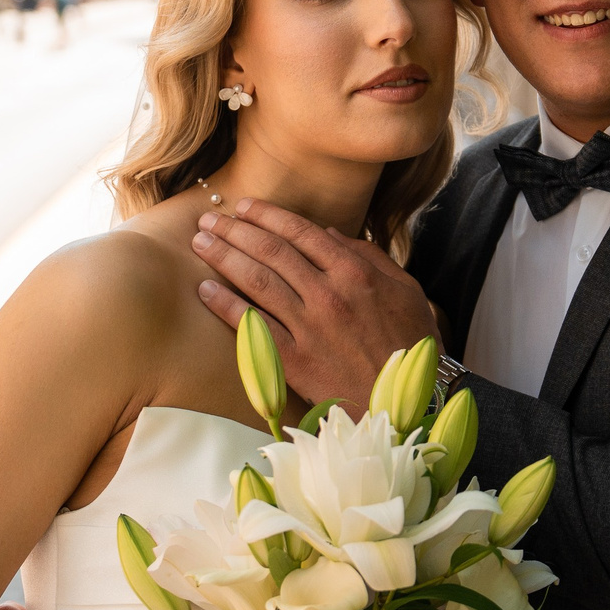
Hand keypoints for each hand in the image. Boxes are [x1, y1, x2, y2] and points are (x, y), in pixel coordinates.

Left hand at [191, 201, 440, 413]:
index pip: (301, 232)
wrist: (407, 403)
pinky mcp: (295, 361)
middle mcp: (328, 294)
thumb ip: (369, 256)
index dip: (268, 215)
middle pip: (272, 252)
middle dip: (235, 230)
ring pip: (257, 281)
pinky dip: (226, 306)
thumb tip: (330, 233)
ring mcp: (309, 328)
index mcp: (355, 273)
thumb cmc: (409, 344)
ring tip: (200, 242)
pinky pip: (253, 327)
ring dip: (223, 257)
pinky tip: (205, 290)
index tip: (244, 206)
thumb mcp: (405, 290)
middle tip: (209, 218)